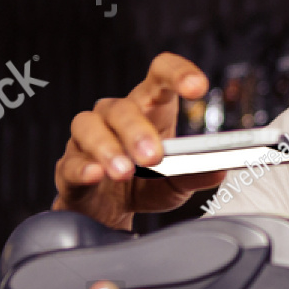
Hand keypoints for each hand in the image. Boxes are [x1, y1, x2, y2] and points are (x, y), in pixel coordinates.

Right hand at [54, 52, 224, 228]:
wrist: (110, 214)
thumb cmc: (145, 186)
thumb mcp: (177, 183)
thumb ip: (196, 175)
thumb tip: (219, 171)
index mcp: (150, 110)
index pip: (160, 76)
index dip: (178, 74)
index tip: (198, 87)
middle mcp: (116, 116)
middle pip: (122, 108)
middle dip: (138, 131)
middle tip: (153, 156)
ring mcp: (88, 139)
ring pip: (89, 127)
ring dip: (108, 149)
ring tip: (124, 171)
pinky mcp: (68, 166)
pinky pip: (70, 162)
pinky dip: (82, 168)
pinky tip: (95, 175)